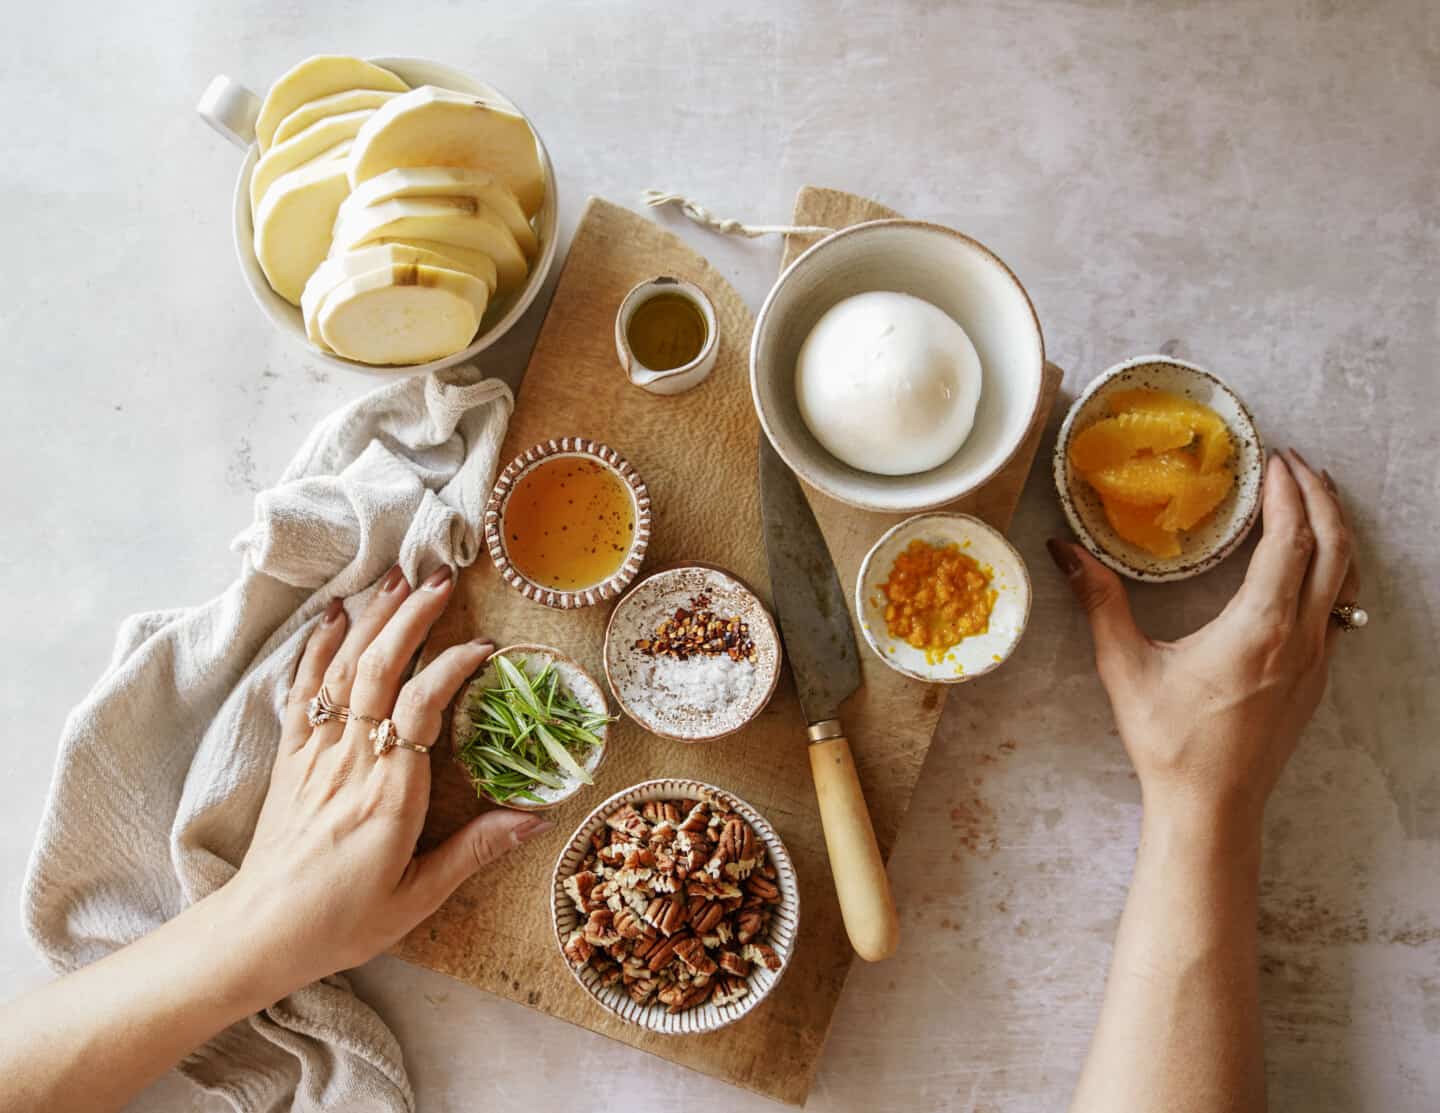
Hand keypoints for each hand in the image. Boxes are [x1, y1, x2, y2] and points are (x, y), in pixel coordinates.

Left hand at [227, 564, 552, 997]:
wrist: (259, 934)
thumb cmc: (342, 921)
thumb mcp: (418, 897)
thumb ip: (475, 851)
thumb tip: (536, 817)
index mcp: (389, 795)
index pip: (422, 707)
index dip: (451, 667)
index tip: (484, 647)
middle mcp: (350, 761)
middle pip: (379, 670)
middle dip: (410, 617)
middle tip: (441, 578)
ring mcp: (315, 753)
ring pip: (343, 669)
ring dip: (372, 619)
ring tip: (398, 578)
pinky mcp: (290, 756)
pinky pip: (303, 689)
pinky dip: (318, 646)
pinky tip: (335, 615)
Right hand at [1049, 450, 1357, 829]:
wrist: (1211, 806)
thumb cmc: (1169, 742)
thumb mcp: (1125, 667)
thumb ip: (1099, 601)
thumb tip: (1065, 550)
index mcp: (1260, 628)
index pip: (1290, 540)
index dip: (1287, 494)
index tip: (1274, 462)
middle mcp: (1301, 639)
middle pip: (1334, 549)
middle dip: (1320, 499)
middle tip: (1295, 466)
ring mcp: (1316, 661)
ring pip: (1345, 579)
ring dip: (1333, 532)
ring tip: (1311, 500)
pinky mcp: (1317, 679)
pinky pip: (1338, 609)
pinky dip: (1332, 570)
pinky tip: (1309, 566)